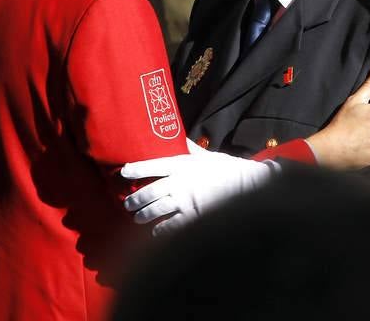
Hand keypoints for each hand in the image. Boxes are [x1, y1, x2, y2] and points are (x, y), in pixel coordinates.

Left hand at [121, 141, 276, 234]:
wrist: (246, 186)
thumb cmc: (227, 169)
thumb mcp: (208, 156)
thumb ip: (192, 149)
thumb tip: (183, 137)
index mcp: (182, 165)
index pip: (153, 165)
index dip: (137, 168)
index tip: (123, 172)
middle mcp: (180, 183)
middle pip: (149, 192)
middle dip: (135, 199)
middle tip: (127, 204)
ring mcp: (185, 202)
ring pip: (156, 210)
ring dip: (143, 215)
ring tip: (137, 218)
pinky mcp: (192, 218)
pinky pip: (170, 226)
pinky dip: (159, 231)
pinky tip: (155, 233)